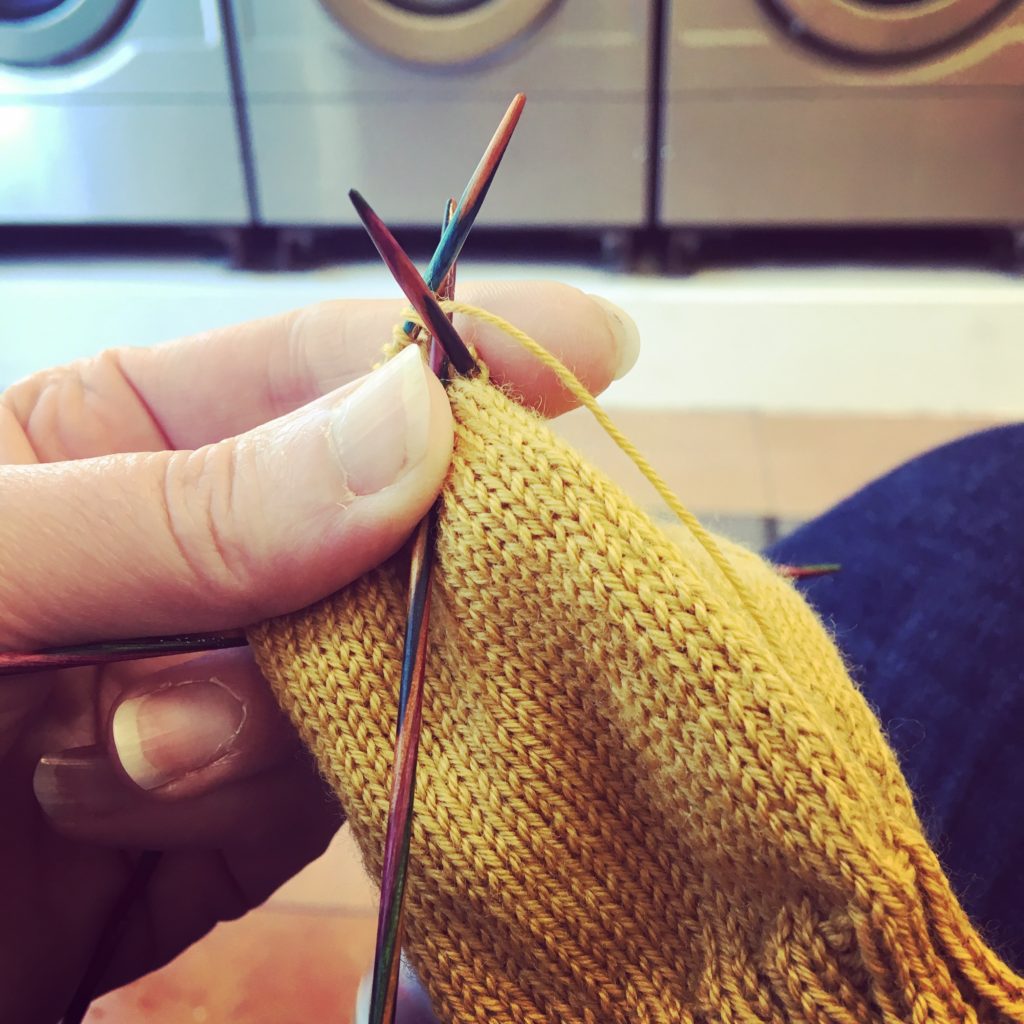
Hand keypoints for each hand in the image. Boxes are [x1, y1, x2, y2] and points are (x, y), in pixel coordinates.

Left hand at [0, 281, 638, 1023]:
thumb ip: (177, 508)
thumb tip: (403, 427)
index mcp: (120, 442)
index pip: (327, 367)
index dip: (461, 348)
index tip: (593, 346)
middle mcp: (198, 559)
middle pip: (381, 527)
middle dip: (385, 569)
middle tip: (356, 605)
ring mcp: (231, 689)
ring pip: (372, 666)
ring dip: (288, 721)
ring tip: (139, 758)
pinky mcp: (241, 821)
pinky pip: (344, 788)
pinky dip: (299, 808)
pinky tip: (187, 815)